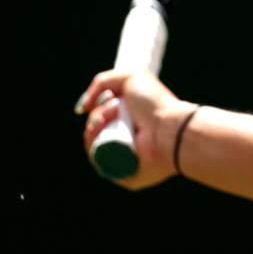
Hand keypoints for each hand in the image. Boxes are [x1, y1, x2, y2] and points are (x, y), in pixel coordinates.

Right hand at [75, 69, 189, 189]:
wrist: (169, 127)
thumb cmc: (154, 103)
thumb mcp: (131, 77)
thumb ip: (103, 82)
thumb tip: (83, 106)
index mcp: (131, 123)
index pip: (102, 120)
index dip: (98, 110)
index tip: (109, 98)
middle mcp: (129, 141)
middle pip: (95, 133)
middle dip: (95, 118)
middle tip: (111, 109)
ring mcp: (126, 159)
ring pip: (94, 147)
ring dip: (93, 129)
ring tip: (108, 117)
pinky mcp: (126, 176)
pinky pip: (101, 165)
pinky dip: (94, 149)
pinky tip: (100, 134)